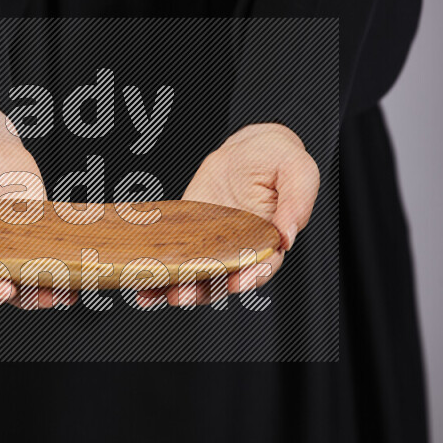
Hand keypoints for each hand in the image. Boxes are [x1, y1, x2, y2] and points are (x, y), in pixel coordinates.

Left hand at [137, 123, 319, 307]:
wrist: (248, 149)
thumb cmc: (278, 159)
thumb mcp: (298, 169)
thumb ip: (297, 201)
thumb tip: (288, 235)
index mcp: (270, 240)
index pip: (261, 267)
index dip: (249, 277)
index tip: (235, 282)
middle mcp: (240, 248)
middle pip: (223, 278)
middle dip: (203, 289)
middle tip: (183, 293)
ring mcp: (212, 244)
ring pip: (197, 275)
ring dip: (179, 287)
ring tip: (162, 292)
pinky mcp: (189, 235)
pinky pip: (174, 256)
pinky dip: (159, 274)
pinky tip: (144, 284)